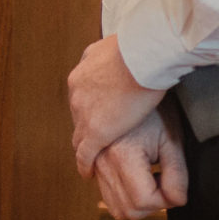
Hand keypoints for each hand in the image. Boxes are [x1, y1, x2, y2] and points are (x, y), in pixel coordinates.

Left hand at [69, 33, 165, 175]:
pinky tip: (88, 174)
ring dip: (85, 145)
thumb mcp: (114, 45)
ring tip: (92, 159)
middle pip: (79, 115)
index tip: (98, 116)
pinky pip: (85, 153)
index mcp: (82, 73)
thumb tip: (110, 53)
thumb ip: (107, 54)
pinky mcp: (95, 131)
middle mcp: (77, 92)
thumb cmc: (137, 49)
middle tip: (97, 137)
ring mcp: (84, 112)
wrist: (141, 57)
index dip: (90, 109)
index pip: (82, 98)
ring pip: (79, 134)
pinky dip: (85, 164)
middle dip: (87, 126)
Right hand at [91, 101, 188, 219]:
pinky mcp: (83, 144)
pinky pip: (92, 173)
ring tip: (144, 173)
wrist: (130, 69)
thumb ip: (177, 175)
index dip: (164, 200)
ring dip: (128, 195)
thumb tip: (175, 201)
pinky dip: (110, 180)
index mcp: (122, 156)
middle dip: (146, 203)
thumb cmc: (155, 104)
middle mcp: (99, 157)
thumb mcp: (172, 141)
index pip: (143, 202)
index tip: (172, 184)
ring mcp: (88, 151)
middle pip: (123, 209)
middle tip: (159, 180)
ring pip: (106, 198)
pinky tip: (127, 164)